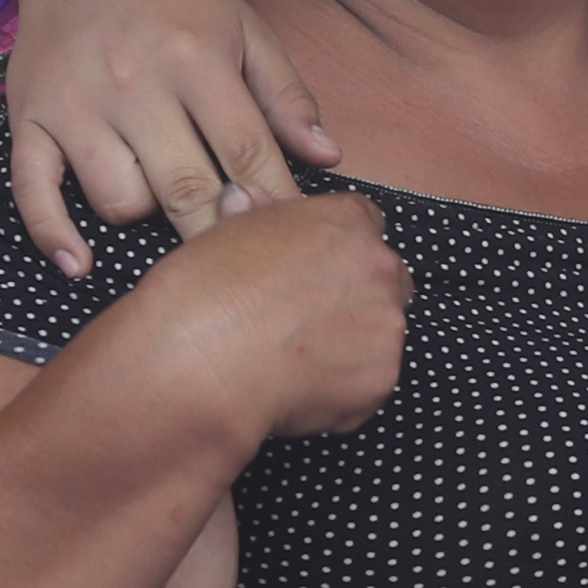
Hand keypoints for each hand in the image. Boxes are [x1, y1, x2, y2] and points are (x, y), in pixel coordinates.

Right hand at [5, 0, 340, 273]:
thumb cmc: (179, 0)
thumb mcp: (246, 29)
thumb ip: (286, 95)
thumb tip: (328, 158)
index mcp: (194, 58)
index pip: (245, 151)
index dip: (272, 203)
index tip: (292, 238)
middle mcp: (133, 82)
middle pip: (184, 186)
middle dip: (217, 233)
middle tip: (238, 261)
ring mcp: (76, 102)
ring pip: (119, 199)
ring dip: (147, 215)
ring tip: (163, 200)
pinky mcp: (29, 116)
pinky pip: (32, 190)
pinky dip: (53, 233)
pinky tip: (79, 263)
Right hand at [130, 189, 407, 442]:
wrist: (200, 359)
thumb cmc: (205, 292)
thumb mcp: (231, 230)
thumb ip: (262, 216)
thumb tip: (248, 198)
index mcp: (346, 221)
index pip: (368, 225)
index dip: (341, 251)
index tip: (321, 271)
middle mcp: (379, 265)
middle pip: (387, 280)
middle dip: (359, 297)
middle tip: (311, 321)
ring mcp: (386, 323)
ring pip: (382, 333)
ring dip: (354, 345)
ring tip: (298, 361)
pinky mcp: (382, 377)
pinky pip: (370, 382)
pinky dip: (343, 389)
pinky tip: (300, 389)